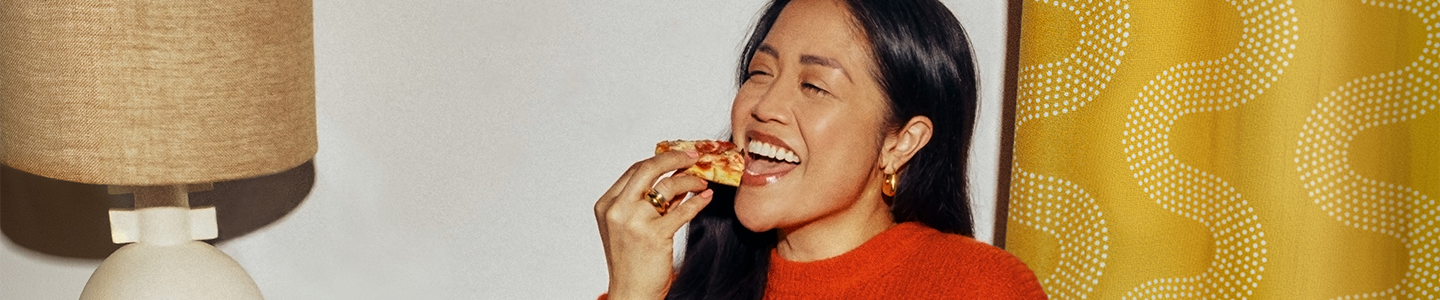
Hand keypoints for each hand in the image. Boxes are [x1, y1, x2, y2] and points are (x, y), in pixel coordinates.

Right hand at [594, 150, 715, 299]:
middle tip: (694, 157)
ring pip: (668, 186)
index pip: (635, 170)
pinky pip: (683, 210)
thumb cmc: (632, 262)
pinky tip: (706, 197)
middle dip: (675, 158)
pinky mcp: (653, 235)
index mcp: (607, 205)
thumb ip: (650, 202)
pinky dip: (698, 201)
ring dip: (690, 181)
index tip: (679, 156)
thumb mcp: (633, 226)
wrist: (631, 293)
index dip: (660, 159)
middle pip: (648, 169)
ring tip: (702, 183)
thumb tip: (676, 177)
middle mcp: (616, 210)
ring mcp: (633, 222)